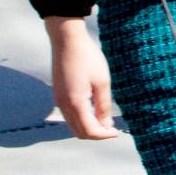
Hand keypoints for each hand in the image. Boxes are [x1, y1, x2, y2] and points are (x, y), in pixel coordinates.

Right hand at [46, 17, 120, 139]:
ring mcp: (58, 100)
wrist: (67, 38)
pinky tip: (93, 109)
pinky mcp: (58, 93)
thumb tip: (106, 125)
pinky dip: (81, 118)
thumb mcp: (102, 81)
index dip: (104, 135)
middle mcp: (63, 105)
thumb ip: (103, 106)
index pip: (90, 131)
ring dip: (88, 127)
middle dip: (96, 134)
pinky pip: (69, 115)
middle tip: (112, 128)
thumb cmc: (87, 57)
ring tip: (105, 119)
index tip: (117, 132)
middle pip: (79, 132)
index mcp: (75, 103)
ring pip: (73, 125)